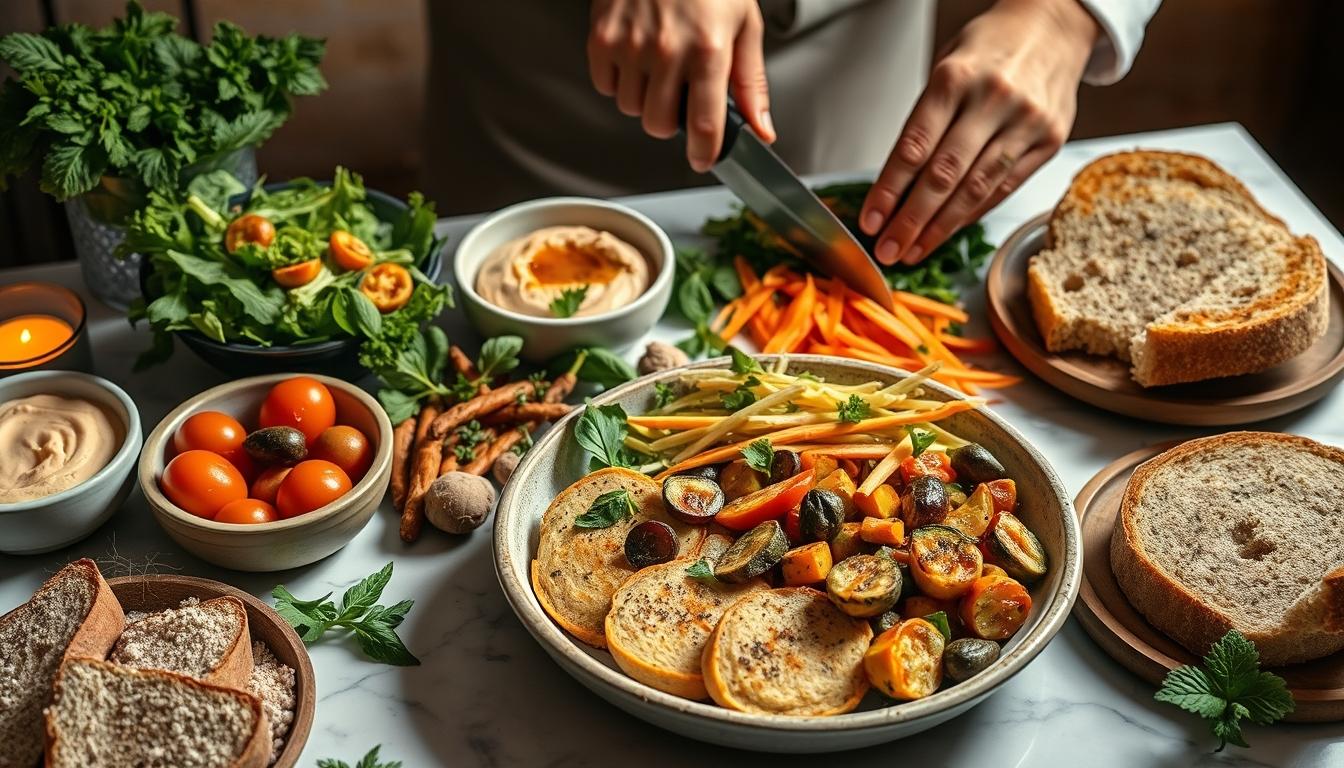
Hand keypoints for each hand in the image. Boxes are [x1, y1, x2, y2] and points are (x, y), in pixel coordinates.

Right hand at [587, 0, 774, 172]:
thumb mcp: (744, 25)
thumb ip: (751, 84)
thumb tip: (760, 131)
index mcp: (709, 50)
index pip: (703, 125)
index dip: (702, 153)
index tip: (702, 159)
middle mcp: (668, 50)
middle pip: (658, 125)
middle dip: (670, 120)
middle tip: (679, 94)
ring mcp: (630, 44)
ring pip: (631, 108)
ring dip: (645, 98)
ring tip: (658, 65)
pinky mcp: (602, 36)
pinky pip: (606, 85)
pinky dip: (620, 79)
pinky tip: (636, 54)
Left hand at [860, 0, 1098, 264]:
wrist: (1053, 26)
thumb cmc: (989, 49)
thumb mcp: (946, 67)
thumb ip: (925, 121)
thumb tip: (896, 185)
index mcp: (955, 79)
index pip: (914, 147)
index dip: (889, 190)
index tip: (871, 220)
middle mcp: (993, 100)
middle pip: (944, 175)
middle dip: (911, 221)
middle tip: (888, 250)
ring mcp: (1025, 122)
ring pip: (976, 189)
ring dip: (940, 228)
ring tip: (914, 250)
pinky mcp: (1049, 141)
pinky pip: (1004, 188)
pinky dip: (972, 214)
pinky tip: (949, 231)